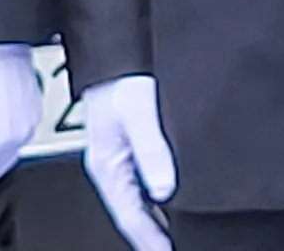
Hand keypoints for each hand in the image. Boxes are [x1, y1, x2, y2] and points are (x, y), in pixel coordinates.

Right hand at [77, 75, 178, 250]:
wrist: (114, 52)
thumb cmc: (119, 77)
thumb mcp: (138, 113)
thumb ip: (152, 150)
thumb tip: (165, 188)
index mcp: (106, 165)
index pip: (130, 215)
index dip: (150, 239)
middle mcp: (111, 166)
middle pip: (134, 213)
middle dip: (154, 235)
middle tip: (178, 247)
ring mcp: (119, 159)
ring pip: (139, 201)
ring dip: (158, 219)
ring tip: (178, 236)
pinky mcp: (129, 147)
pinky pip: (143, 184)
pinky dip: (159, 200)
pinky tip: (173, 204)